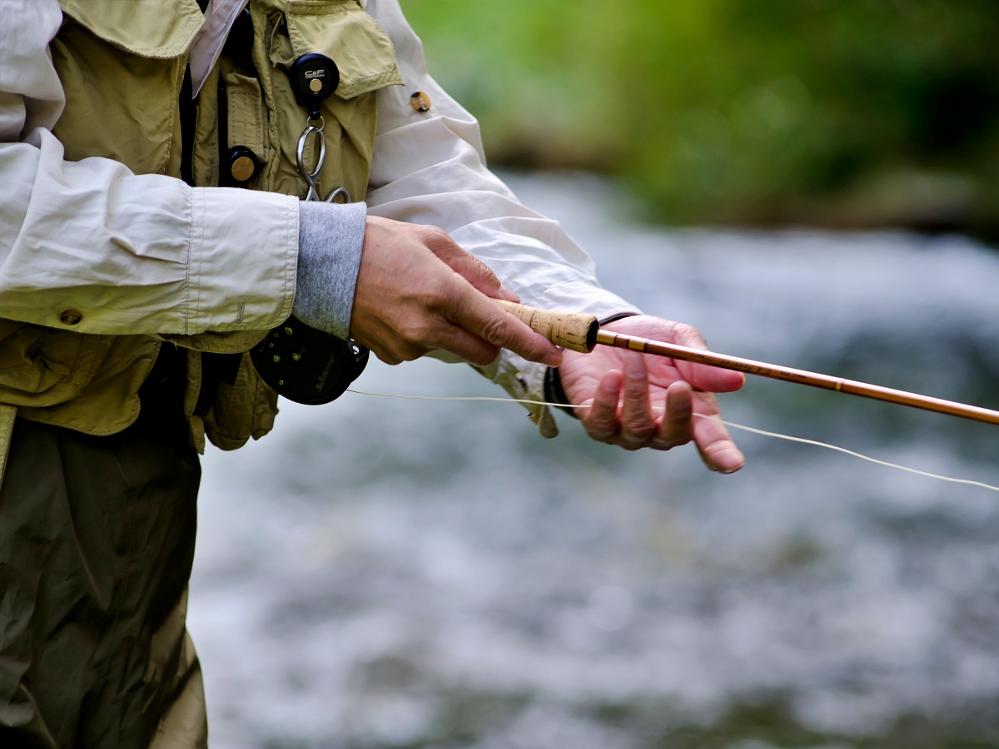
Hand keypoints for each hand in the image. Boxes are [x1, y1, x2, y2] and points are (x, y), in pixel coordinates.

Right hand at [351, 217, 561, 366]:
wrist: (321, 263)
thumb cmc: (379, 243)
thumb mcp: (434, 242)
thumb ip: (477, 273)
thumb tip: (508, 300)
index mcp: (442, 293)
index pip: (498, 329)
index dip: (530, 344)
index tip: (554, 353)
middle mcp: (427, 326)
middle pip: (483, 351)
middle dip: (491, 339)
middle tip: (482, 313)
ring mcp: (408, 346)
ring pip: (453, 349)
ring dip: (453, 331)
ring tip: (422, 297)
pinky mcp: (392, 356)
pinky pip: (425, 350)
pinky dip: (426, 335)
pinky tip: (402, 310)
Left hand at [557, 315, 745, 472]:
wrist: (602, 330)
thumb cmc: (648, 340)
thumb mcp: (678, 340)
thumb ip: (702, 362)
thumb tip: (737, 381)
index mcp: (690, 410)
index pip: (710, 439)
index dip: (721, 453)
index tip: (734, 463)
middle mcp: (660, 427)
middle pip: (674, 436)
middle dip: (678, 414)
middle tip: (680, 386)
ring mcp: (627, 430)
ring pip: (637, 427)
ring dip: (637, 391)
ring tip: (634, 357)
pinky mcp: (597, 423)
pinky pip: (602, 422)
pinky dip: (607, 399)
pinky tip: (611, 376)